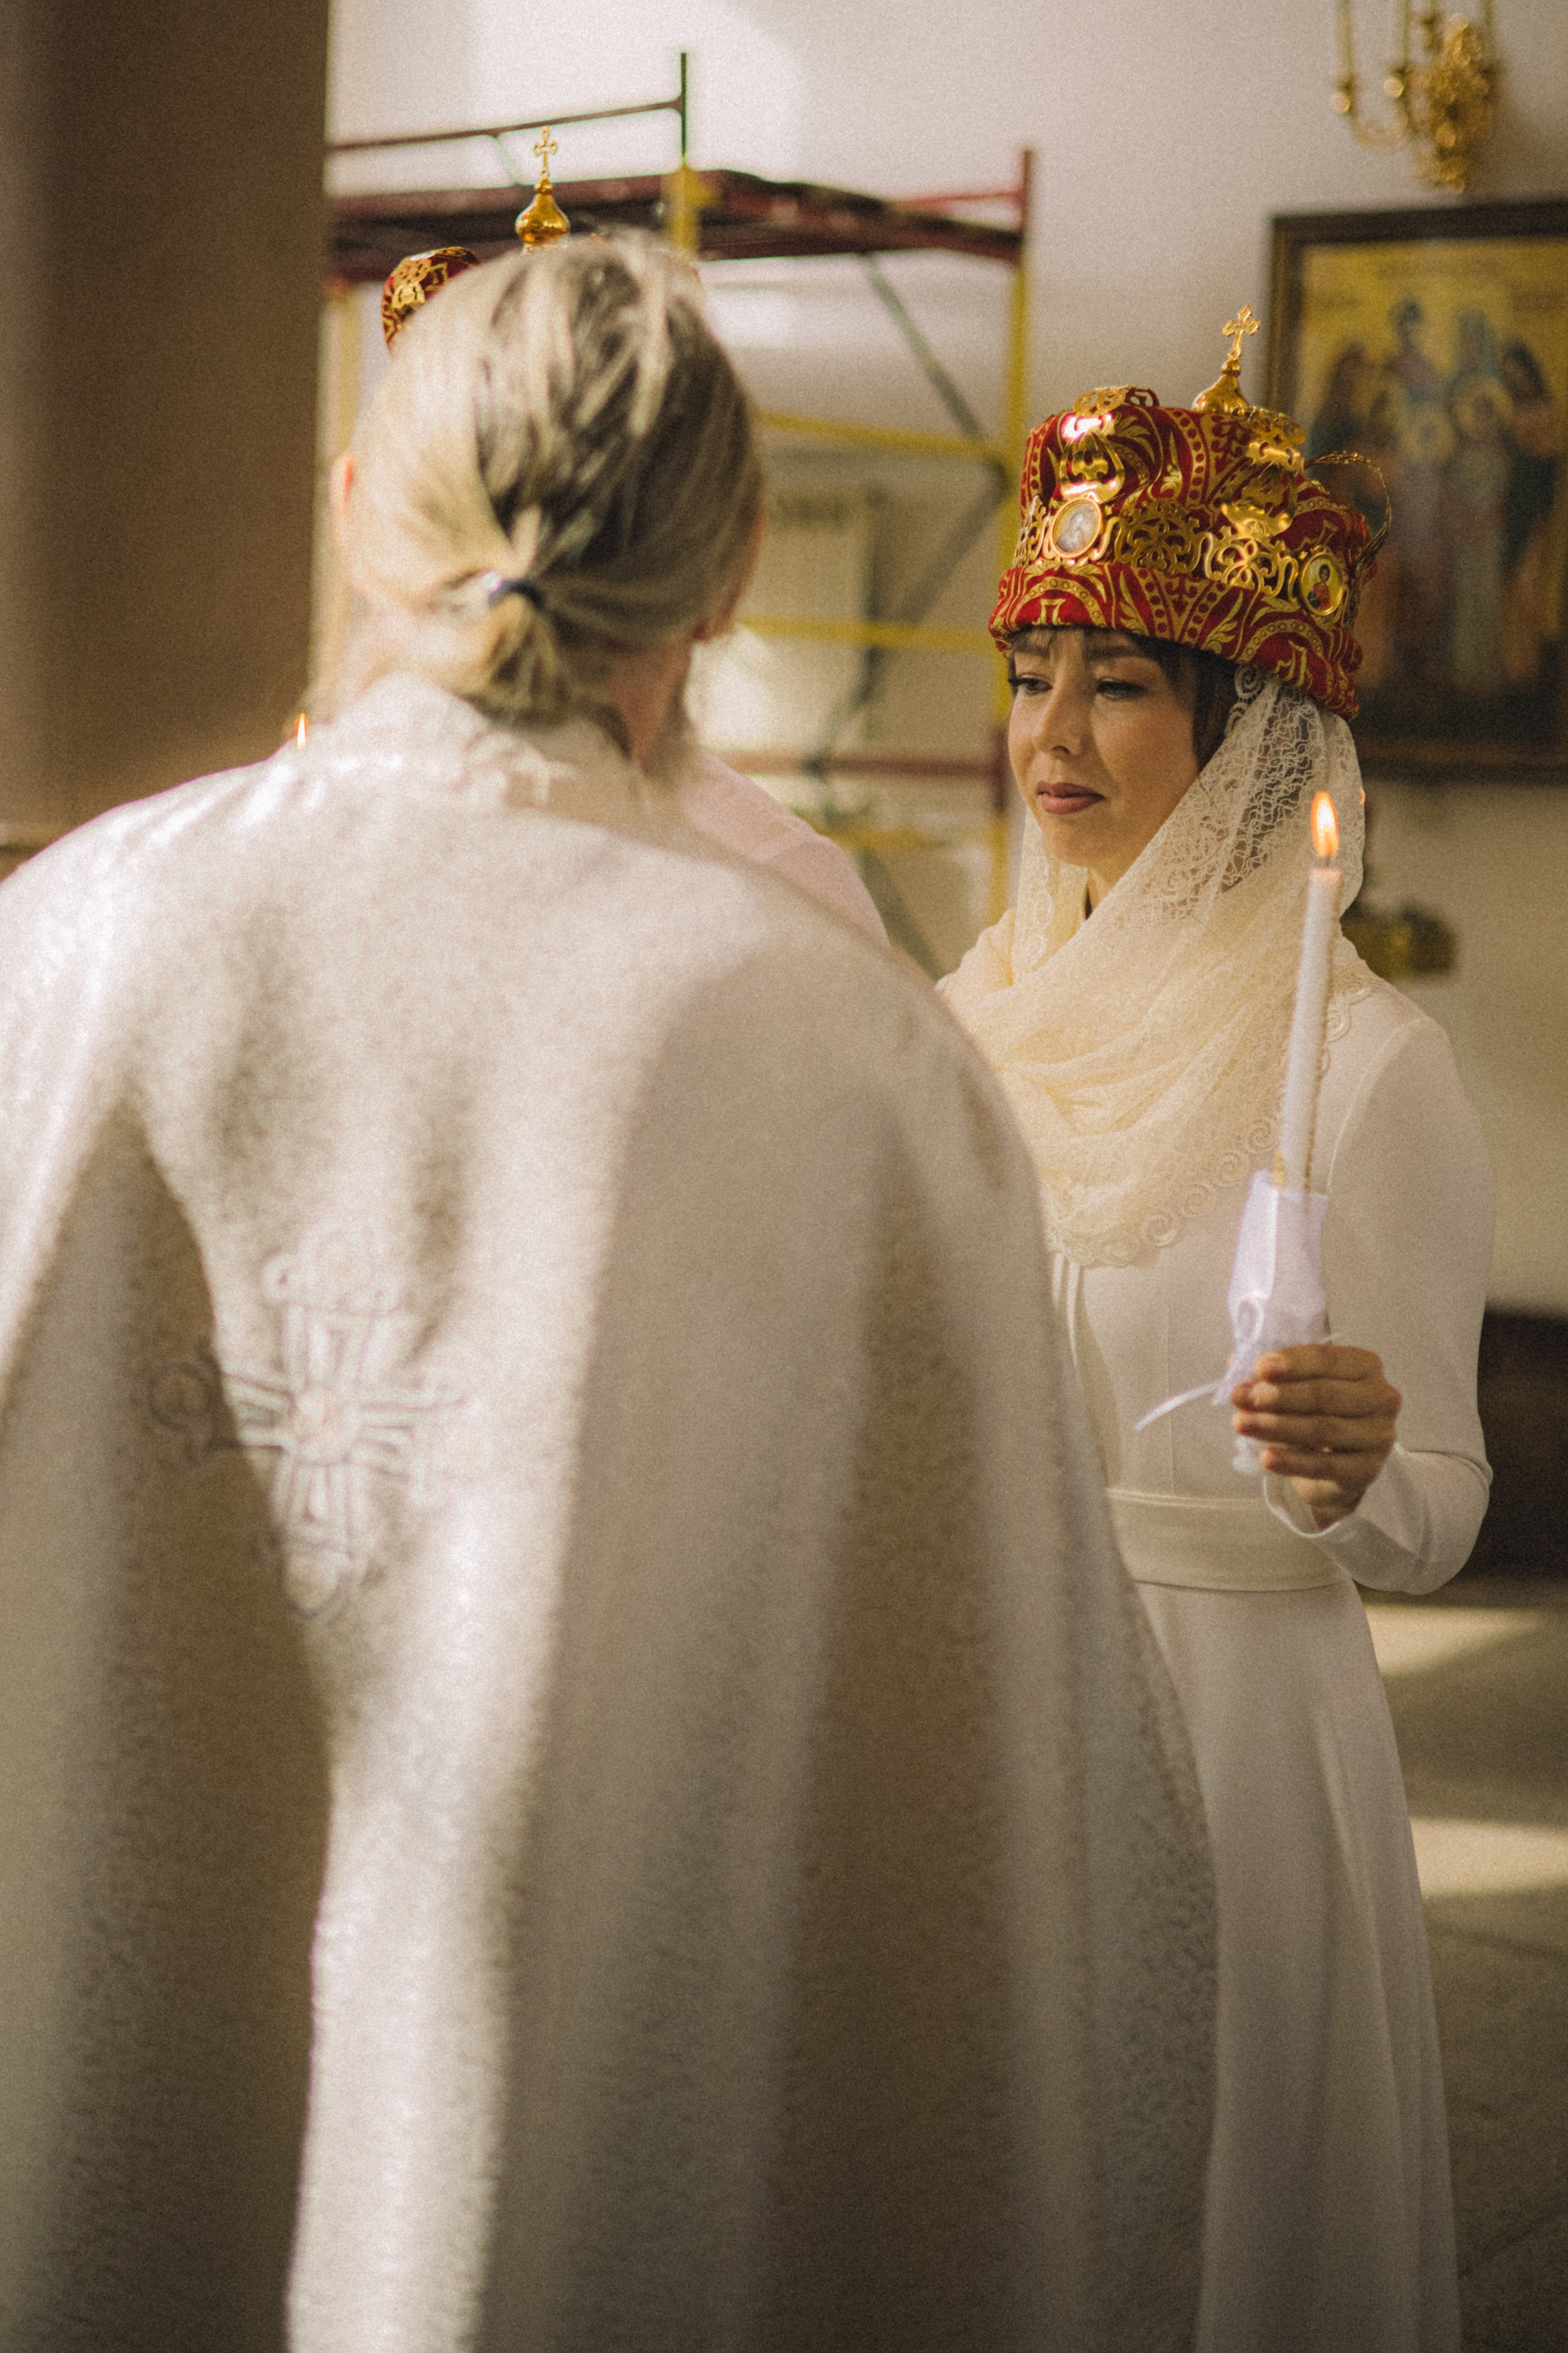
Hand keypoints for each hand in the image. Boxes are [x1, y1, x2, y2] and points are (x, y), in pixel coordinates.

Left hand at [1231, 1344, 1399, 1529]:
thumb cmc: (1317, 1414)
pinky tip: (1266, 1457)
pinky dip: (1292, 1461)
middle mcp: (1380, 1398)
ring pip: (1323, 1429)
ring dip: (1276, 1426)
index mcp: (1365, 1366)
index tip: (1258, 1368)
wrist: (1337, 1467)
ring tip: (1242, 1424)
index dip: (1291, 1363)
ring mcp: (1379, 1436)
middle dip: (1277, 1396)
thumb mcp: (1297, 1387)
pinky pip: (1325, 1465)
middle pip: (1324, 1395)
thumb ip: (1271, 1373)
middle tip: (1241, 1398)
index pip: (1327, 1359)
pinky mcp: (1368, 1470)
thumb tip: (1234, 1362)